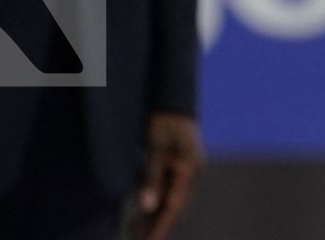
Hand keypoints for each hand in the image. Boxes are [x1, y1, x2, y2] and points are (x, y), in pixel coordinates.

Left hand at [130, 112, 201, 239]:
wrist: (172, 98)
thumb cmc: (164, 119)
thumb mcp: (155, 147)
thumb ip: (151, 177)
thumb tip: (148, 206)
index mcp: (190, 168)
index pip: (175, 205)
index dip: (161, 226)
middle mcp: (190, 172)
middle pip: (173, 206)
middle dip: (155, 225)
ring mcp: (185, 169)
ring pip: (169, 199)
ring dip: (153, 216)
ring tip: (134, 233)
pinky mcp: (177, 165)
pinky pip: (166, 189)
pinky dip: (154, 202)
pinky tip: (141, 213)